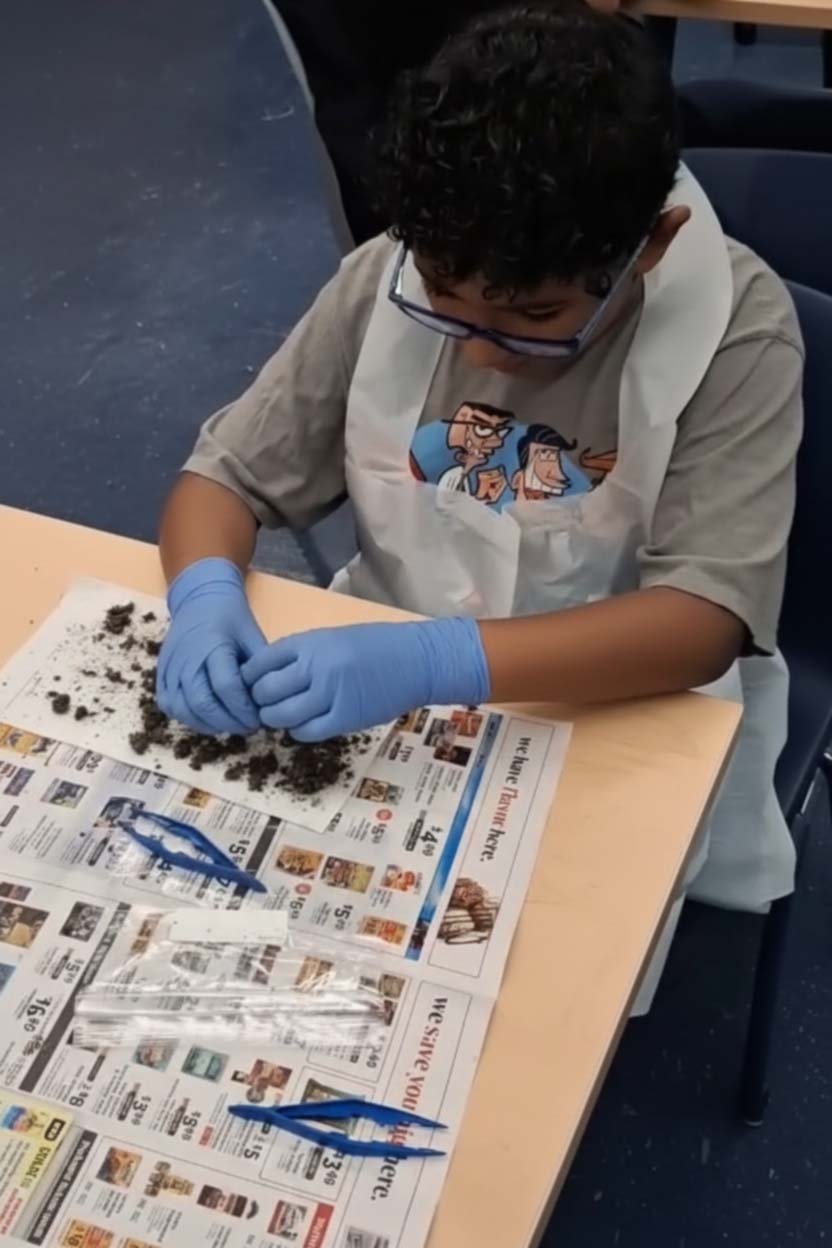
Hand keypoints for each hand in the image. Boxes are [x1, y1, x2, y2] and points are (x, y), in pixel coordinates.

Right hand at [156, 558, 265, 734]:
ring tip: (229, 725)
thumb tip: (271, 702)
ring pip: (182, 709)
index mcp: (213, 645)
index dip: (243, 709)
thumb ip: (260, 668)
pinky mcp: (160, 673)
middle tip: (247, 727)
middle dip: (228, 722)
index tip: (258, 719)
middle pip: (202, 702)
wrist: (200, 600)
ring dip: (208, 724)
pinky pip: (168, 705)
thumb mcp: (253, 637)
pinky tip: (208, 719)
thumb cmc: (232, 619)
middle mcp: (187, 657)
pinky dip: (188, 718)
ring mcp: (170, 666)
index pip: (226, 686)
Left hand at [242, 617, 490, 741]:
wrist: (415, 661)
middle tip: (267, 705)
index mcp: (309, 643)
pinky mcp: (344, 719)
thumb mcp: (332, 638)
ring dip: (276, 719)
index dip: (250, 678)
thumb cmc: (375, 646)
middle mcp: (314, 667)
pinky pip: (305, 732)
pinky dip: (298, 731)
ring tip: (283, 717)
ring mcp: (328, 694)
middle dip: (260, 701)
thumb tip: (270, 676)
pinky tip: (305, 725)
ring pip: (281, 715)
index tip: (252, 685)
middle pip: (265, 691)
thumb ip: (302, 655)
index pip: (260, 663)